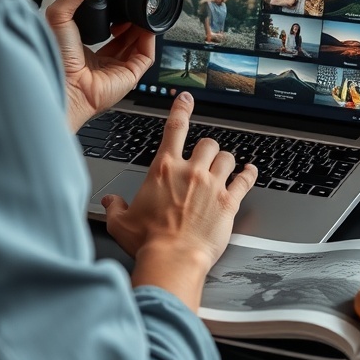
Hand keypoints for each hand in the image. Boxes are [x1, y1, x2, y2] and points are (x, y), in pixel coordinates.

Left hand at [45, 0, 154, 130]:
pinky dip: (149, 39)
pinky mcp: (130, 76)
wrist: (65, 84)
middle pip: (124, 36)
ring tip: (139, 11)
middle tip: (131, 5)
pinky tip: (145, 26)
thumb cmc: (57, 58)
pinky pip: (146, 55)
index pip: (104, 30)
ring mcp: (117, 69)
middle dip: (130, 20)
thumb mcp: (59, 14)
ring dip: (141, 27)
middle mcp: (101, 60)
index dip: (113, 14)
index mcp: (83, 49)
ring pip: (137, 44)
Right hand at [102, 92, 256, 309]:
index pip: (175, 128)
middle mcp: (191, 172)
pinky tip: (250, 172)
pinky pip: (245, 180)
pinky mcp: (229, 202)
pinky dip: (249, 174)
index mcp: (164, 169)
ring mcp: (213, 185)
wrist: (173, 260)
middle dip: (207, 149)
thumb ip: (115, 207)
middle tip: (204, 158)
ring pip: (227, 158)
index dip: (182, 109)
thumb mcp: (121, 222)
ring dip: (225, 161)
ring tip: (223, 167)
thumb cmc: (148, 242)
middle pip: (208, 143)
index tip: (186, 99)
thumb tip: (109, 201)